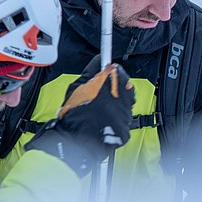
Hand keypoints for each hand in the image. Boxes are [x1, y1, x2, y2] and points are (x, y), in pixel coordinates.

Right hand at [26, 62, 134, 177]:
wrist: (77, 140)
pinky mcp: (126, 125)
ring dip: (115, 100)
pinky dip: (115, 116)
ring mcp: (126, 111)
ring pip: (125, 100)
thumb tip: (98, 61)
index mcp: (111, 81)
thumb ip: (90, 72)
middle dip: (113, 85)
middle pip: (123, 84)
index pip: (115, 68)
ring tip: (99, 106)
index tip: (104, 72)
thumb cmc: (75, 115)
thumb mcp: (76, 87)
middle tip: (99, 91)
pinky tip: (102, 118)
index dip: (108, 70)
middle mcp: (122, 95)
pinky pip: (123, 116)